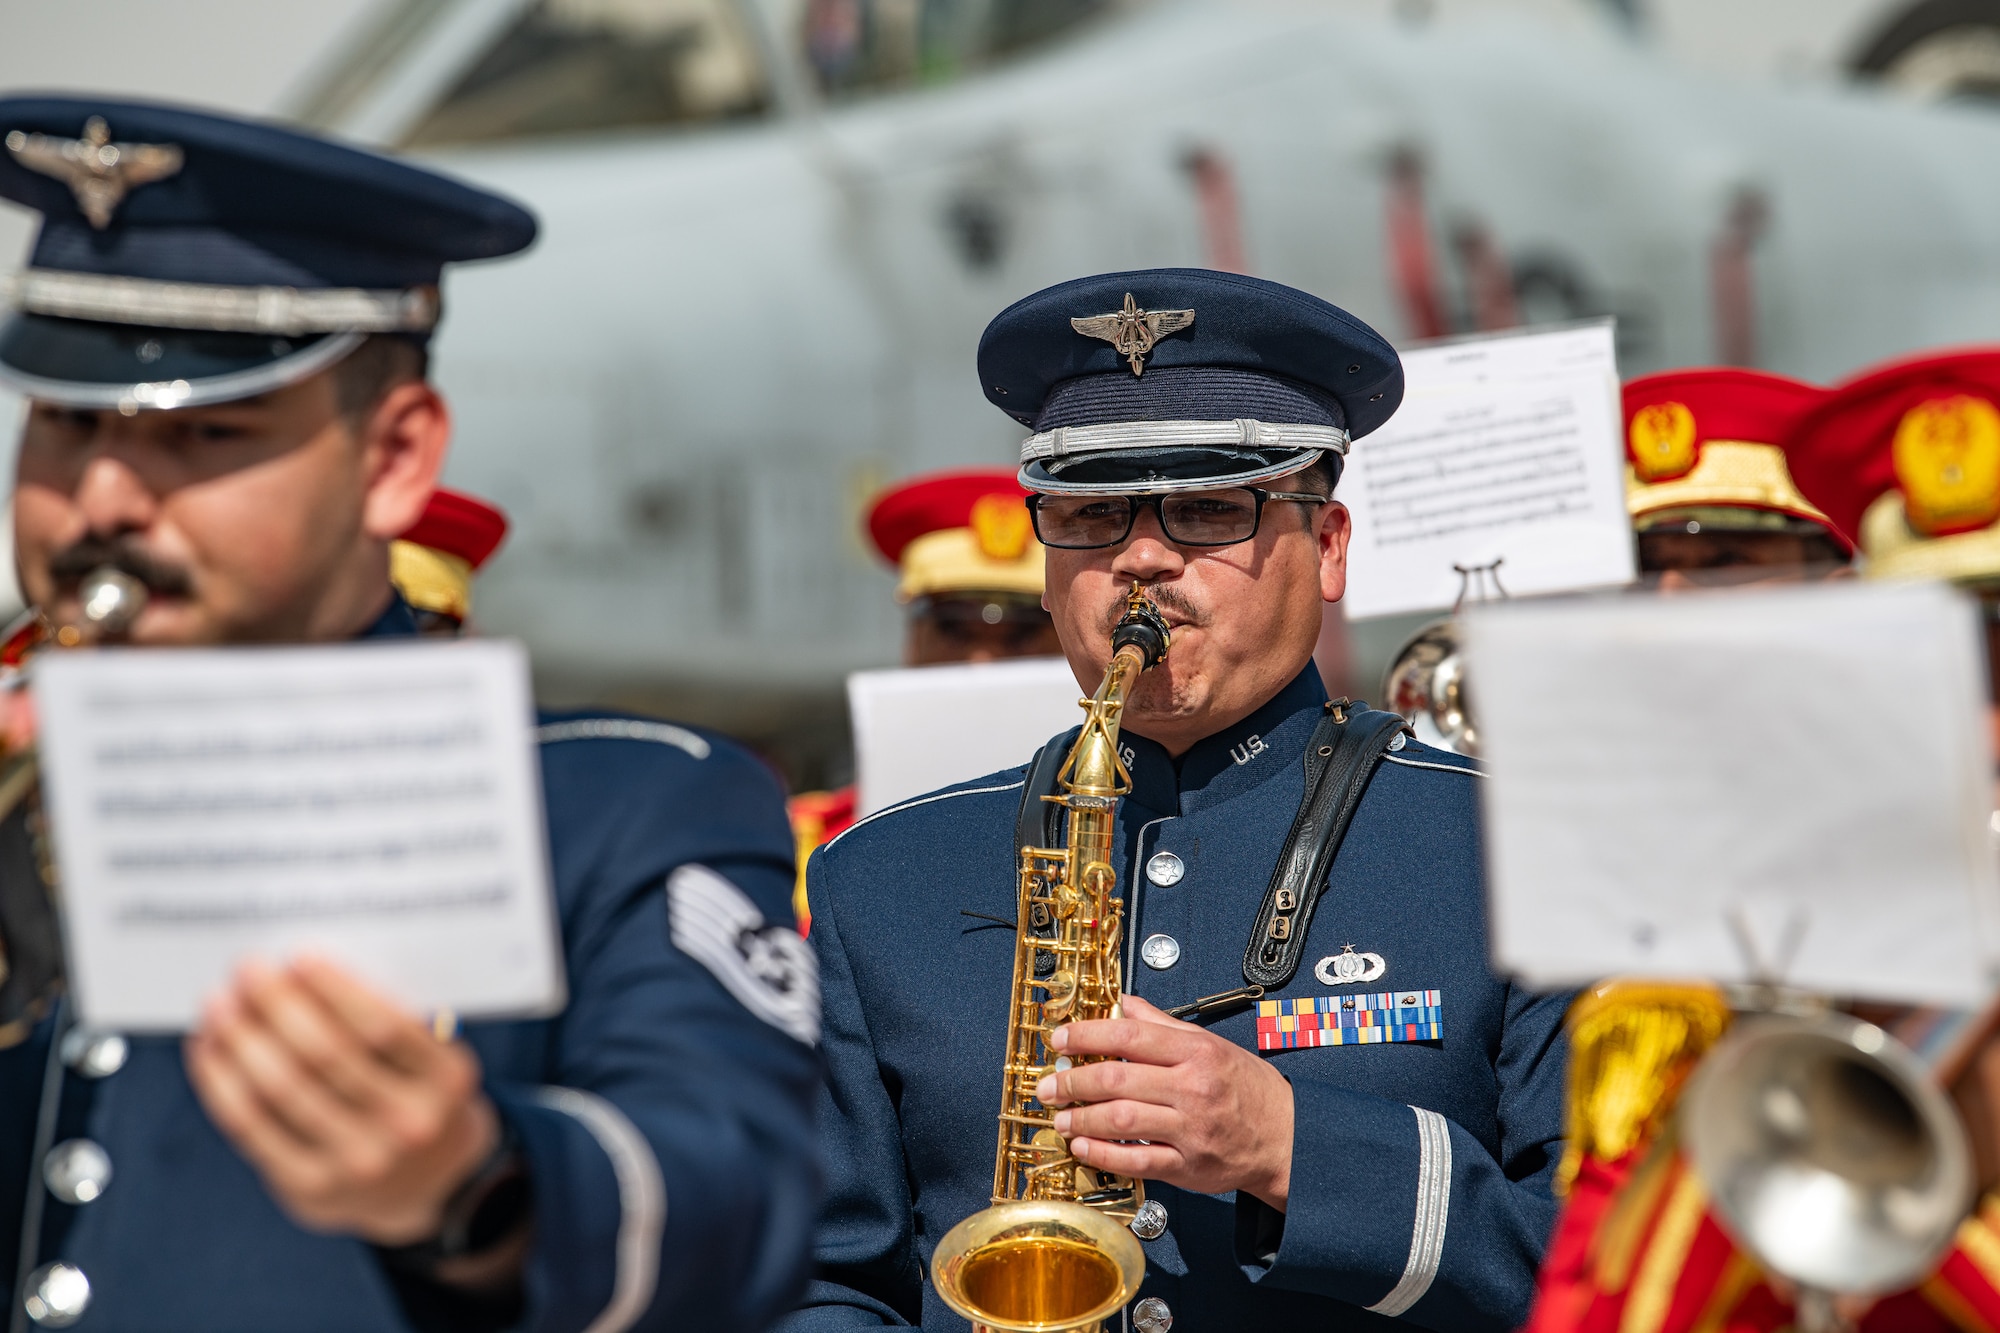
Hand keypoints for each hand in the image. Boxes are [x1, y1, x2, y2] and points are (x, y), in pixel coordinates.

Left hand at [184, 956, 498, 1245]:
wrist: (428, 1182)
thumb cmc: (420, 1095)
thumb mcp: (434, 1058)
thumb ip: (390, 1023)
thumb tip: (300, 974)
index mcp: (446, 1081)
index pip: (383, 1027)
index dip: (335, 989)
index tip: (298, 956)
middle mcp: (406, 1125)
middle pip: (325, 1055)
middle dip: (278, 1004)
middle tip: (248, 969)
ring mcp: (359, 1162)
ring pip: (282, 1089)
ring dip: (241, 1038)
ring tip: (219, 1003)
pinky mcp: (312, 1188)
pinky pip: (253, 1127)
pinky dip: (222, 1082)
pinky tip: (210, 1048)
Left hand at [1036, 993, 1294, 1210]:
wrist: (1286, 1138)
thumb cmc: (1248, 1089)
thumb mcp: (1211, 1044)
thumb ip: (1163, 1024)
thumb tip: (1124, 1002)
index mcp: (1195, 1052)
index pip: (1129, 1034)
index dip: (1087, 1035)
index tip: (1059, 1040)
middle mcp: (1191, 1087)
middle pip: (1117, 1078)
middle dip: (1073, 1081)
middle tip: (1048, 1085)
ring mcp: (1189, 1128)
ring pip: (1121, 1119)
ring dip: (1081, 1118)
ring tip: (1059, 1116)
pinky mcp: (1187, 1165)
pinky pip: (1136, 1160)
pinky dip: (1103, 1153)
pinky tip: (1083, 1145)